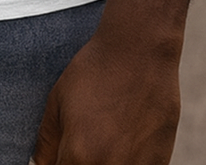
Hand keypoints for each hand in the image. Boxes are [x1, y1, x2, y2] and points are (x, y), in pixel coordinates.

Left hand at [30, 31, 180, 164]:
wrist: (140, 51)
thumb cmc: (95, 71)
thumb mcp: (57, 101)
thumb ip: (46, 143)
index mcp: (78, 156)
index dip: (60, 163)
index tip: (64, 151)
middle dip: (80, 161)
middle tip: (86, 140)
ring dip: (105, 162)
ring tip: (107, 137)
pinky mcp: (159, 164)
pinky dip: (129, 161)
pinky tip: (127, 140)